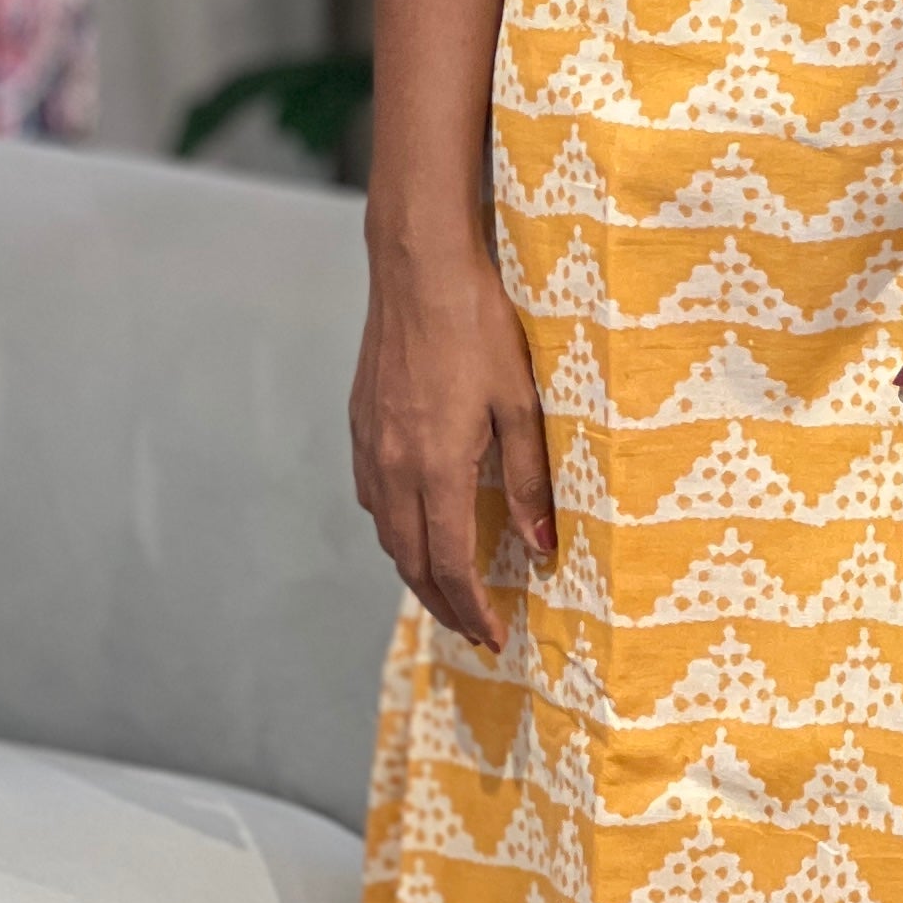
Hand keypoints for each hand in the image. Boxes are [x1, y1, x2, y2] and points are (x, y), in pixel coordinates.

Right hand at [350, 246, 555, 656]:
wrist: (418, 267)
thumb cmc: (479, 326)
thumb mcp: (520, 403)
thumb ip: (529, 479)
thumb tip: (541, 545)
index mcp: (434, 466)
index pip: (448, 564)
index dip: (472, 609)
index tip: (495, 636)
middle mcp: (392, 465)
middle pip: (410, 562)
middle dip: (443, 605)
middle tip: (476, 630)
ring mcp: (370, 444)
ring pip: (387, 533)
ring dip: (416, 571)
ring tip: (449, 590)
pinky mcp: (361, 422)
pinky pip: (375, 497)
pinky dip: (397, 530)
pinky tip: (417, 526)